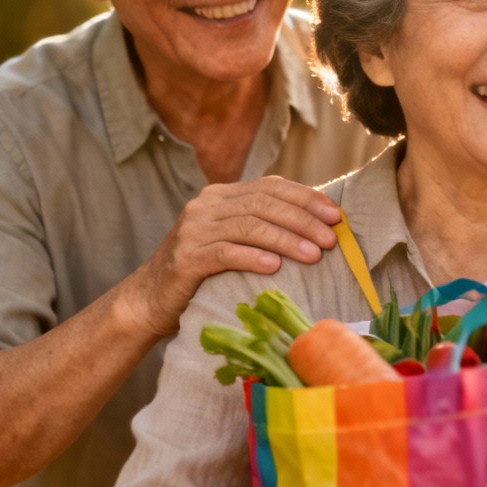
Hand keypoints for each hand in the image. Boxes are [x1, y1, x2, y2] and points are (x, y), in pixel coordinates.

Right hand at [119, 176, 341, 337]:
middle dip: (302, 219)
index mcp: (221, 196)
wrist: (149, 300)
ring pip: (248, 226)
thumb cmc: (202, 275)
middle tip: (330, 239)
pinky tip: (274, 267)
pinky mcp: (185, 258)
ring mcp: (193, 230)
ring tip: (313, 255)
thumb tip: (318, 228)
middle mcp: (206, 205)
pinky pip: (224, 253)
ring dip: (285, 239)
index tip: (336, 216)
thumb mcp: (233, 242)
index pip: (271, 186)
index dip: (306, 198)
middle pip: (263, 204)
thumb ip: (261, 228)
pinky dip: (252, 257)